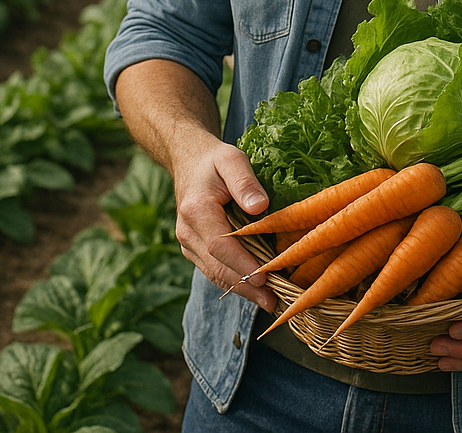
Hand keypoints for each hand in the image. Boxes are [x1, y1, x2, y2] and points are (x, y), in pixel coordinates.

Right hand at [172, 134, 277, 311]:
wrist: (189, 161)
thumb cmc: (214, 161)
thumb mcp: (232, 160)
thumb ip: (245, 182)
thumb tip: (260, 207)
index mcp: (196, 210)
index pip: (220, 245)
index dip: (242, 264)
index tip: (264, 278)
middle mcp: (187, 231)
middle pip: (217, 267)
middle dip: (245, 287)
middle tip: (273, 302)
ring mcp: (188, 243)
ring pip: (214, 273)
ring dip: (241, 289)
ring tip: (268, 301)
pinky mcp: (193, 248)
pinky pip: (213, 268)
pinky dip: (233, 280)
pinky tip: (254, 289)